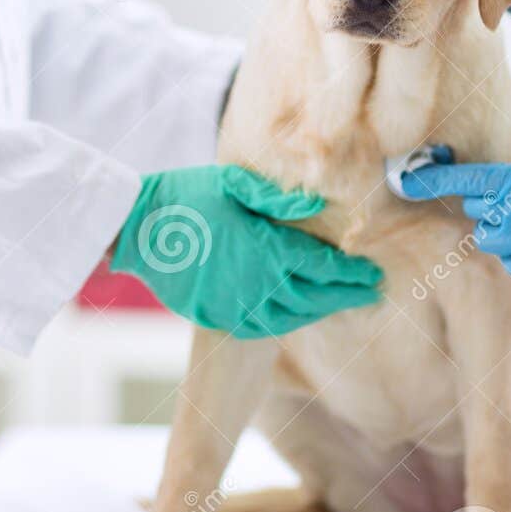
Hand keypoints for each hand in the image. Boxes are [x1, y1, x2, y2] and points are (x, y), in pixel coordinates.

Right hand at [111, 165, 382, 337]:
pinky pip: (261, 327)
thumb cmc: (186, 197)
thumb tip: (319, 205)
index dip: (352, 274)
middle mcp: (257, 285)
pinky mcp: (216, 316)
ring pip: (291, 317)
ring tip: (339, 303)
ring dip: (320, 311)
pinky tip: (296, 315)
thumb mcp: (234, 183)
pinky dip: (286, 323)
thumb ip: (278, 199)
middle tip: (371, 293)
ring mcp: (236, 305)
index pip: (323, 267)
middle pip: (315, 297)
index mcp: (267, 250)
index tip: (373, 275)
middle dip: (346, 295)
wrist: (136, 228)